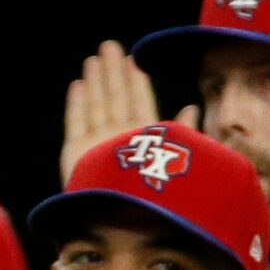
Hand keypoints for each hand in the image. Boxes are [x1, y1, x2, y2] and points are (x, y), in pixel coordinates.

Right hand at [60, 43, 186, 182]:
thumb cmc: (157, 194)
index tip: (133, 59)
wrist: (126, 222)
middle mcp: (119, 138)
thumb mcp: (180, 157)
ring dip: (96, 81)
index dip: (135, 80)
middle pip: (115, 97)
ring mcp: (96, 145)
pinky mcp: (77, 154)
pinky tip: (78, 85)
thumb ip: (183, 130)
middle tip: (109, 46)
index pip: (139, 101)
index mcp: (143, 137)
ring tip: (94, 60)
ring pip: (97, 104)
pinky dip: (78, 104)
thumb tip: (193, 104)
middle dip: (112, 72)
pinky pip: (77, 122)